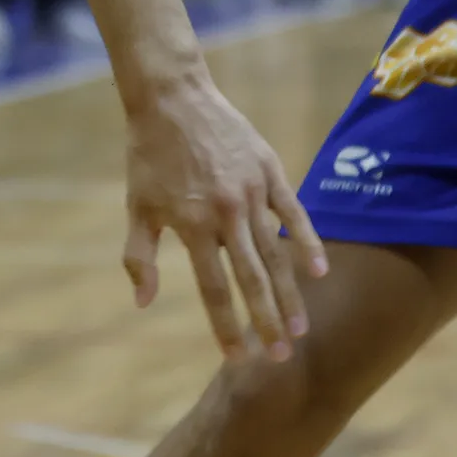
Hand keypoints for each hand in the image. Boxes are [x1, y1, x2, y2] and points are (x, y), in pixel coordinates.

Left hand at [123, 74, 327, 362]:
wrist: (172, 97)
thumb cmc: (149, 155)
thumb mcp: (137, 205)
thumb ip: (139, 256)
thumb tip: (142, 302)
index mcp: (191, 224)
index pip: (213, 287)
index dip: (227, 325)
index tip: (238, 358)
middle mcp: (225, 213)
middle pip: (251, 278)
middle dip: (266, 322)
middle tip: (281, 359)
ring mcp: (250, 192)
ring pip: (275, 253)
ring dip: (289, 294)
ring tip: (300, 329)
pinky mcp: (268, 171)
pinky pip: (293, 213)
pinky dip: (307, 242)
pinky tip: (319, 271)